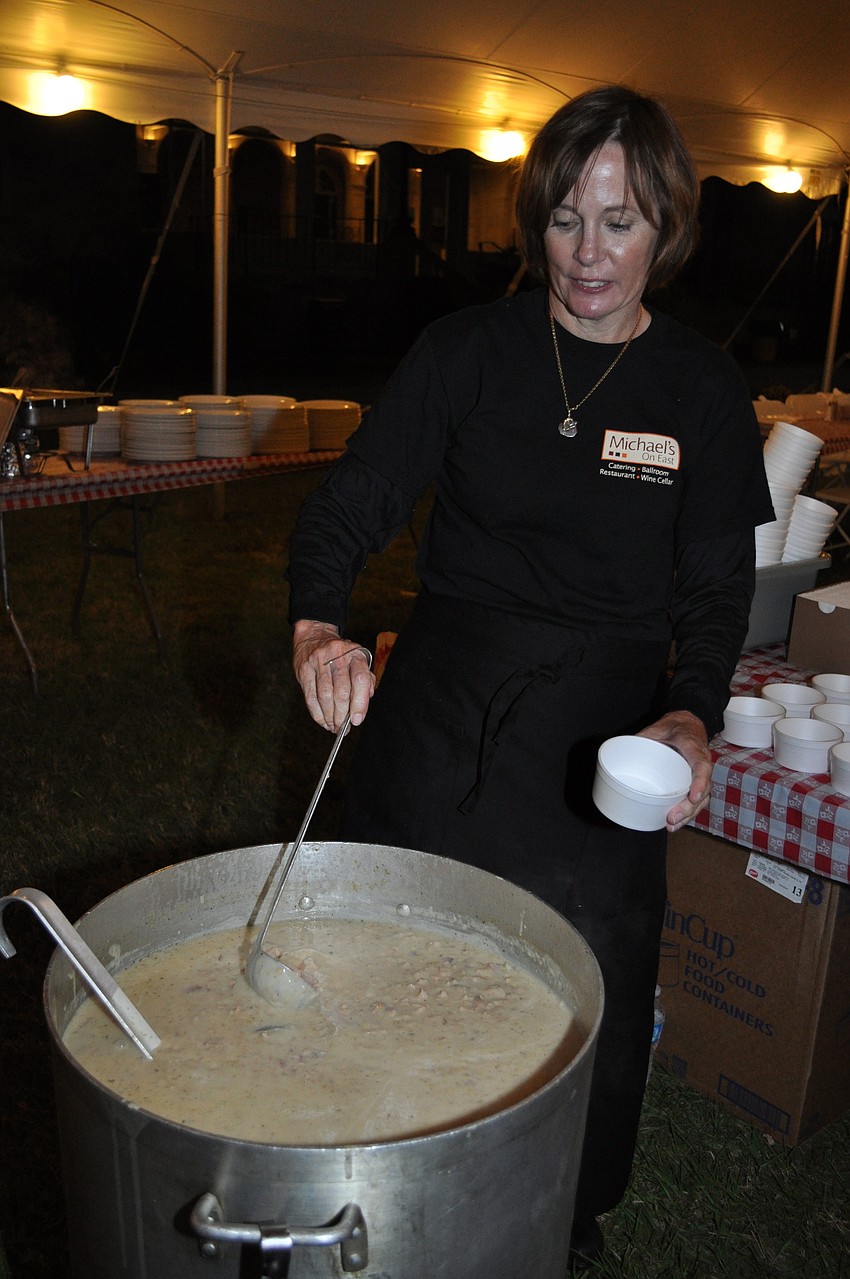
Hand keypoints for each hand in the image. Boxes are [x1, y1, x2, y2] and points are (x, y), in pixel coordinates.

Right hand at [292, 619, 375, 731]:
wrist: (314, 635)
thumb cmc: (340, 654)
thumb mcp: (357, 660)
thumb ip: (365, 680)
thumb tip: (365, 702)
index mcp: (356, 655)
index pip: (360, 680)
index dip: (360, 703)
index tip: (357, 720)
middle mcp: (338, 656)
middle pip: (341, 692)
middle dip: (343, 715)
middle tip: (343, 728)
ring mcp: (319, 661)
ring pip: (325, 696)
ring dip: (330, 716)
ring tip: (333, 727)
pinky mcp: (304, 668)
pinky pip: (310, 696)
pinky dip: (317, 713)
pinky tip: (323, 720)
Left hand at [638, 710, 711, 832]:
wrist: (688, 724)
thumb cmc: (674, 727)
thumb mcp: (657, 728)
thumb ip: (642, 738)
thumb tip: (620, 752)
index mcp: (693, 747)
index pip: (701, 765)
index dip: (700, 782)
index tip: (693, 796)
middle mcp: (701, 762)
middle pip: (704, 789)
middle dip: (689, 807)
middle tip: (672, 817)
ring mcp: (700, 774)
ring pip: (702, 798)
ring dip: (688, 814)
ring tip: (672, 824)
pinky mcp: (695, 782)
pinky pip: (697, 799)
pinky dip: (688, 812)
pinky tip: (675, 822)